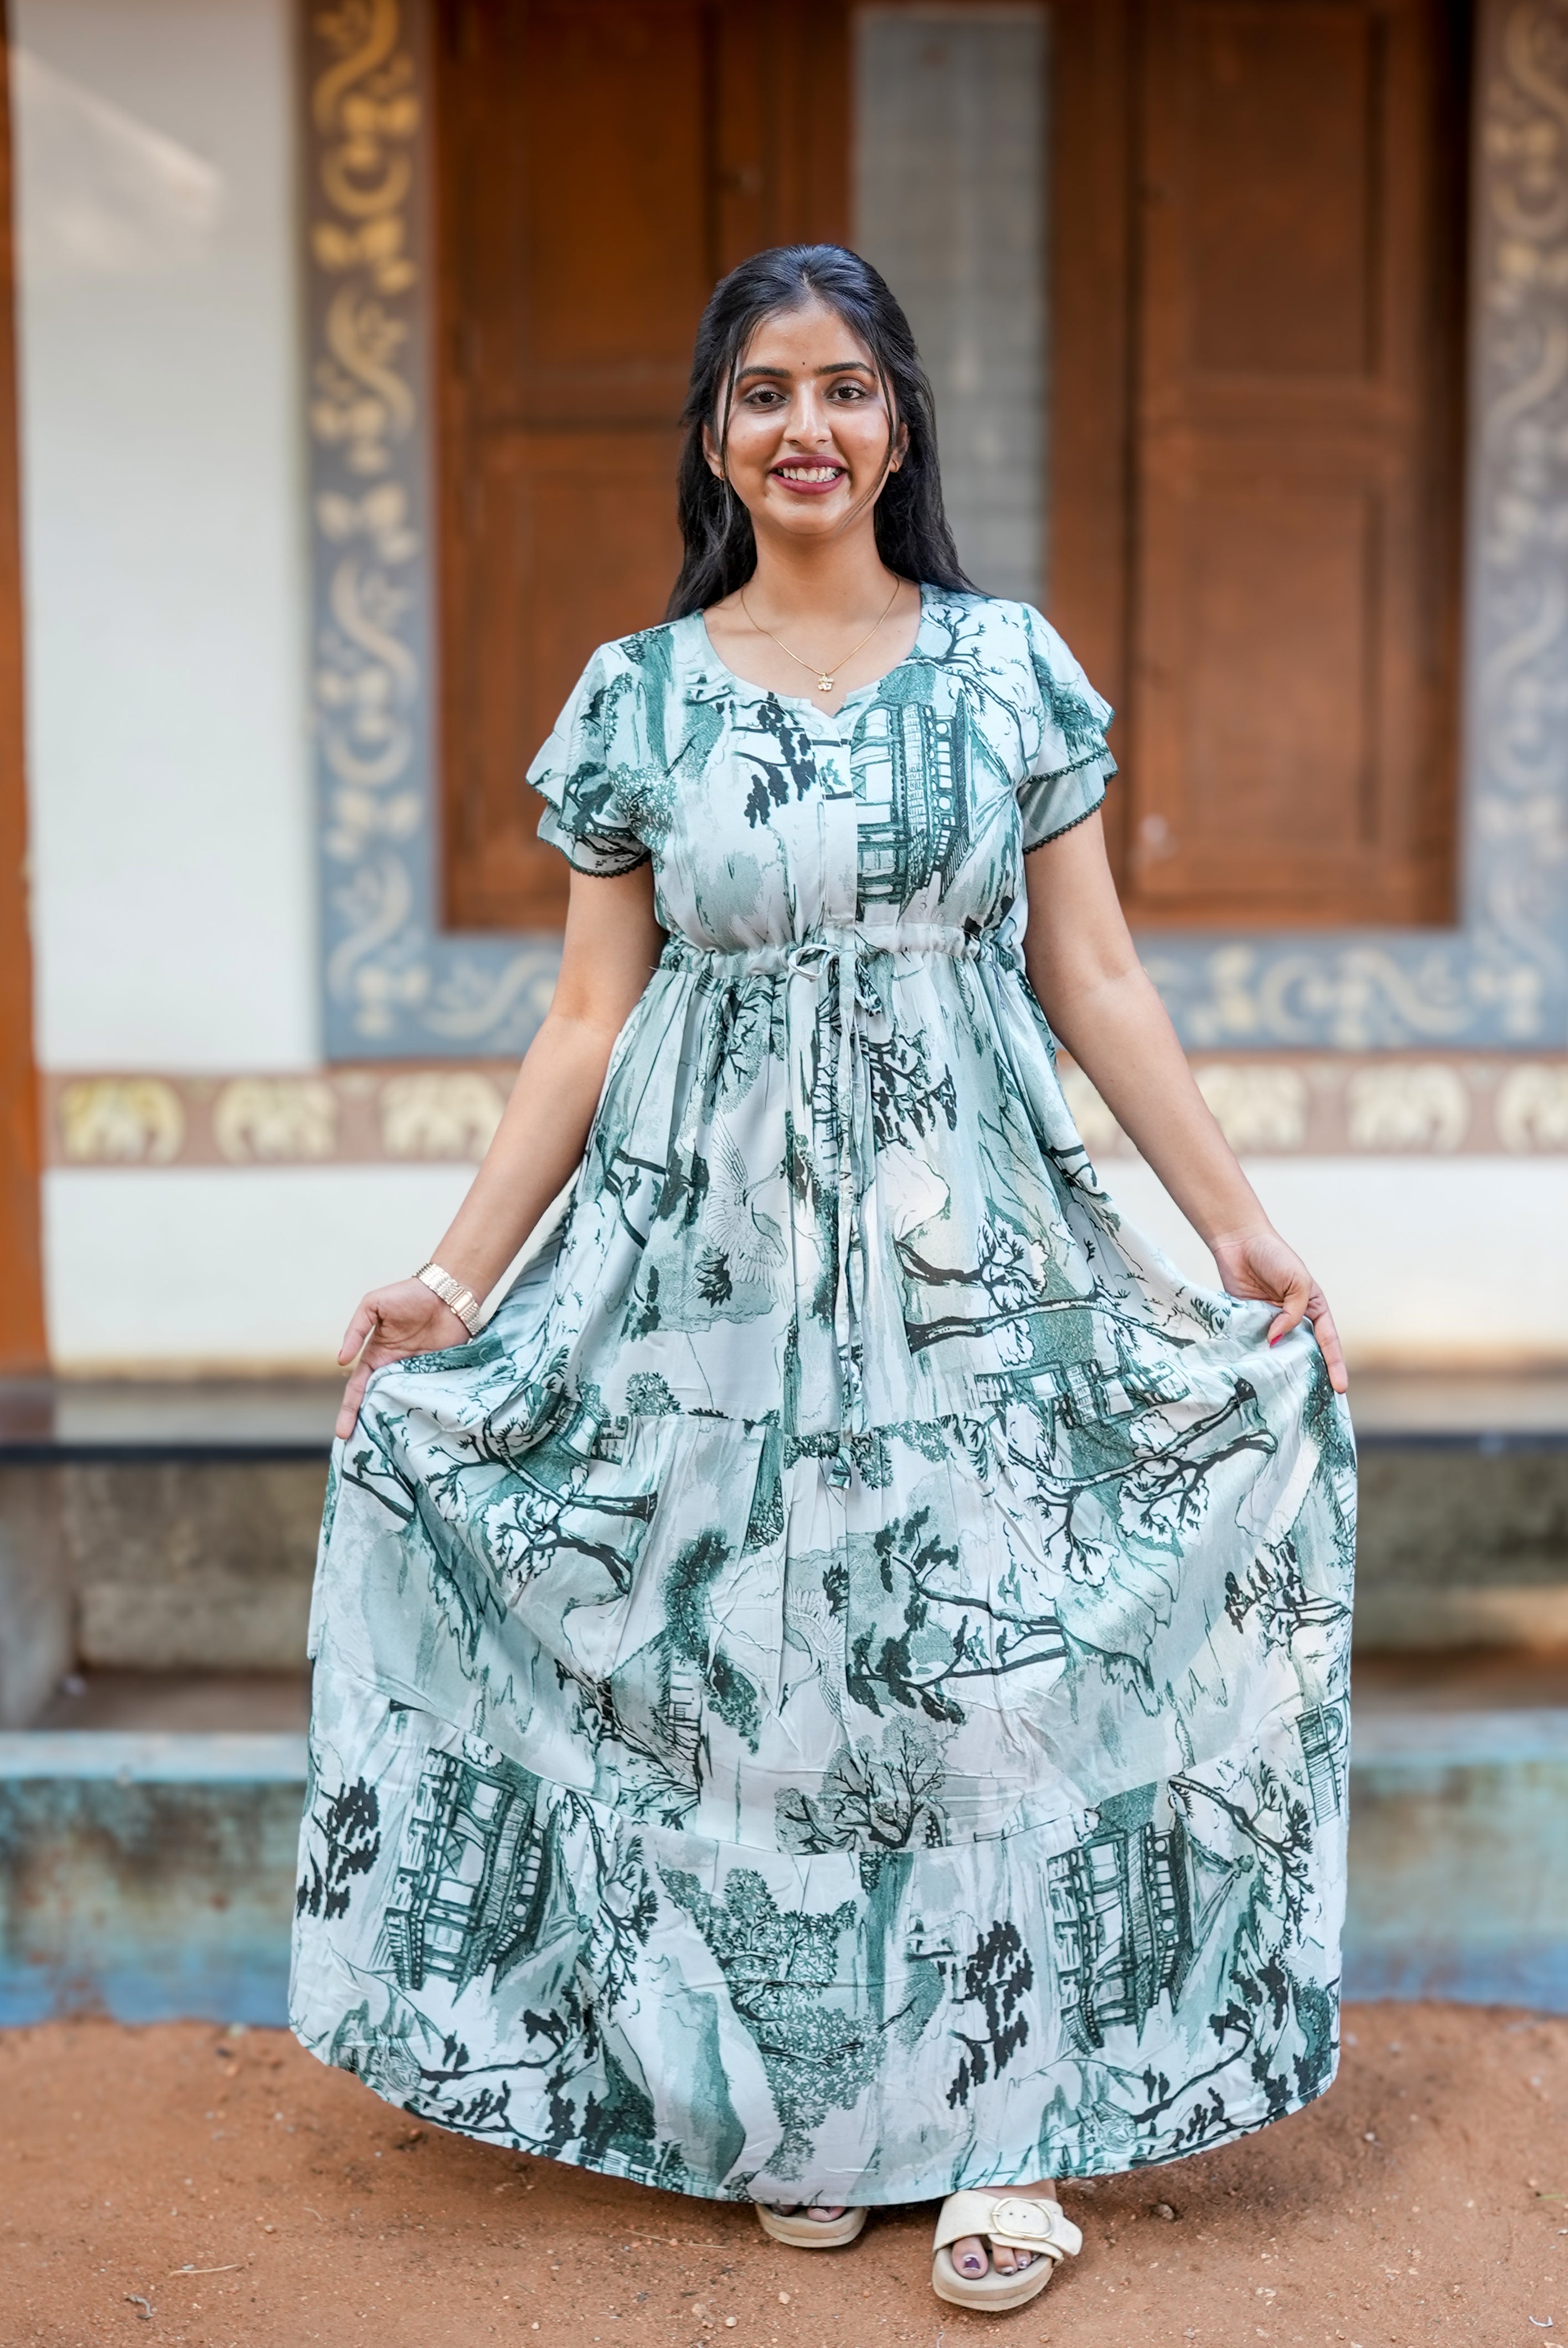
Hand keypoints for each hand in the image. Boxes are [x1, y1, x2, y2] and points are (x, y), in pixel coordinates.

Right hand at [335, 1278, 469, 1437]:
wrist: (448, 1293)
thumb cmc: (408, 1295)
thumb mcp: (372, 1305)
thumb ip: (355, 1330)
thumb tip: (342, 1361)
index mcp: (377, 1356)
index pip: (358, 1388)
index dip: (349, 1409)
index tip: (343, 1433)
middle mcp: (395, 1369)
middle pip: (378, 1402)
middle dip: (368, 1425)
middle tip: (360, 1450)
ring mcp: (417, 1374)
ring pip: (402, 1404)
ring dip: (394, 1423)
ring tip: (386, 1449)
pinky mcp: (438, 1374)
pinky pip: (428, 1397)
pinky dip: (421, 1412)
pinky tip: (416, 1430)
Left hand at [1207, 1223, 1347, 1394]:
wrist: (1239, 1242)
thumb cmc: (1274, 1256)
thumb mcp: (1296, 1282)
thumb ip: (1292, 1313)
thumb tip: (1276, 1340)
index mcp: (1313, 1308)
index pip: (1328, 1341)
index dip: (1335, 1365)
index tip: (1340, 1388)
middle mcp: (1294, 1318)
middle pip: (1306, 1352)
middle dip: (1312, 1374)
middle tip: (1316, 1402)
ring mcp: (1271, 1322)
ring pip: (1280, 1352)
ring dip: (1282, 1370)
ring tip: (1287, 1395)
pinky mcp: (1249, 1323)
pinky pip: (1255, 1344)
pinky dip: (1257, 1357)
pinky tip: (1257, 1374)